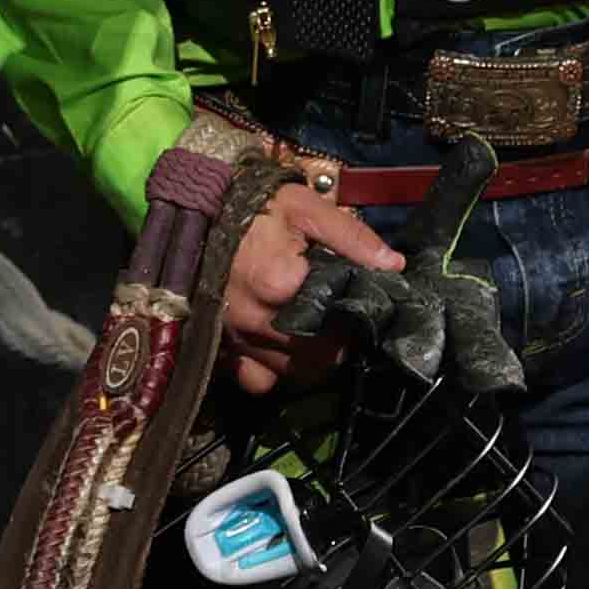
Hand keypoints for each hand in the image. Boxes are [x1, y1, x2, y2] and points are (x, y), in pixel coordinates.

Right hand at [150, 143, 402, 394]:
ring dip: (311, 361)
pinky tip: (280, 350)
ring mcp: (235, 338)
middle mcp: (256, 320)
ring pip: (291, 373)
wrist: (195, 209)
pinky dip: (273, 372)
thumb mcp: (305, 207)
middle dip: (338, 345)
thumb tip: (394, 266)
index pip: (340, 326)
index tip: (360, 310)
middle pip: (319, 358)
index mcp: (281, 284)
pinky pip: (256, 380)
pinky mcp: (220, 346)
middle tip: (340, 323)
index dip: (357, 323)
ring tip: (316, 336)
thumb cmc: (253, 207)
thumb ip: (350, 237)